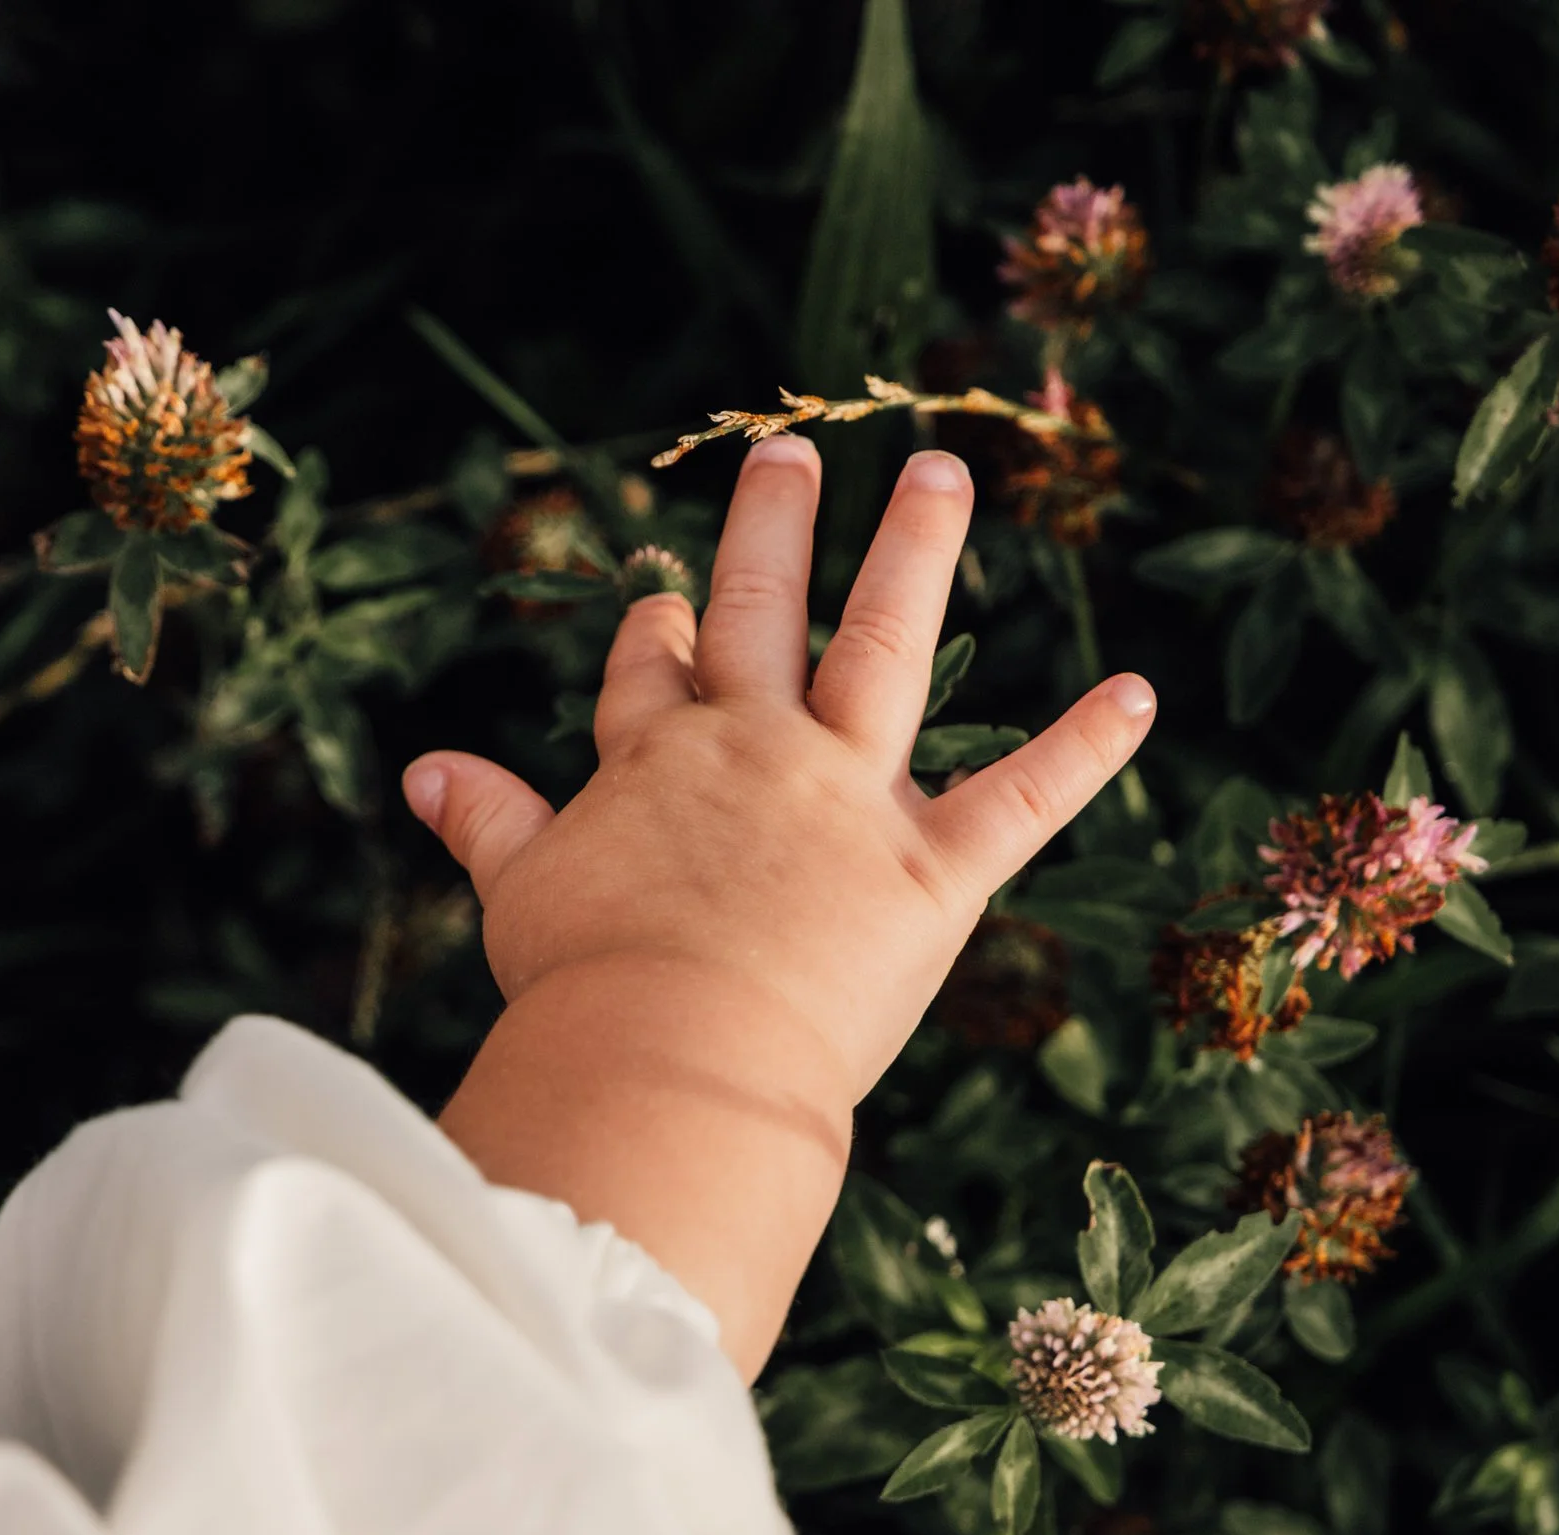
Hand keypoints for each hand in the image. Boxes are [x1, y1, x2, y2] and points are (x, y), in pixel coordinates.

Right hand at [401, 434, 1154, 1378]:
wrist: (670, 1061)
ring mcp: (848, 799)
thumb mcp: (518, 893)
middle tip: (792, 449)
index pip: (656, 668)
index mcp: (656, 759)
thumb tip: (419, 770)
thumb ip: (487, 822)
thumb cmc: (582, 990)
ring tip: (938, 471)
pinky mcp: (933, 870)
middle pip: (761, 611)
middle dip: (775, 526)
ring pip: (884, 646)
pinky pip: (1022, 796)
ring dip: (915, 552)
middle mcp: (754, 749)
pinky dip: (1086, 748)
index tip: (669, 602)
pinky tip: (1140, 692)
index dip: (661, 631)